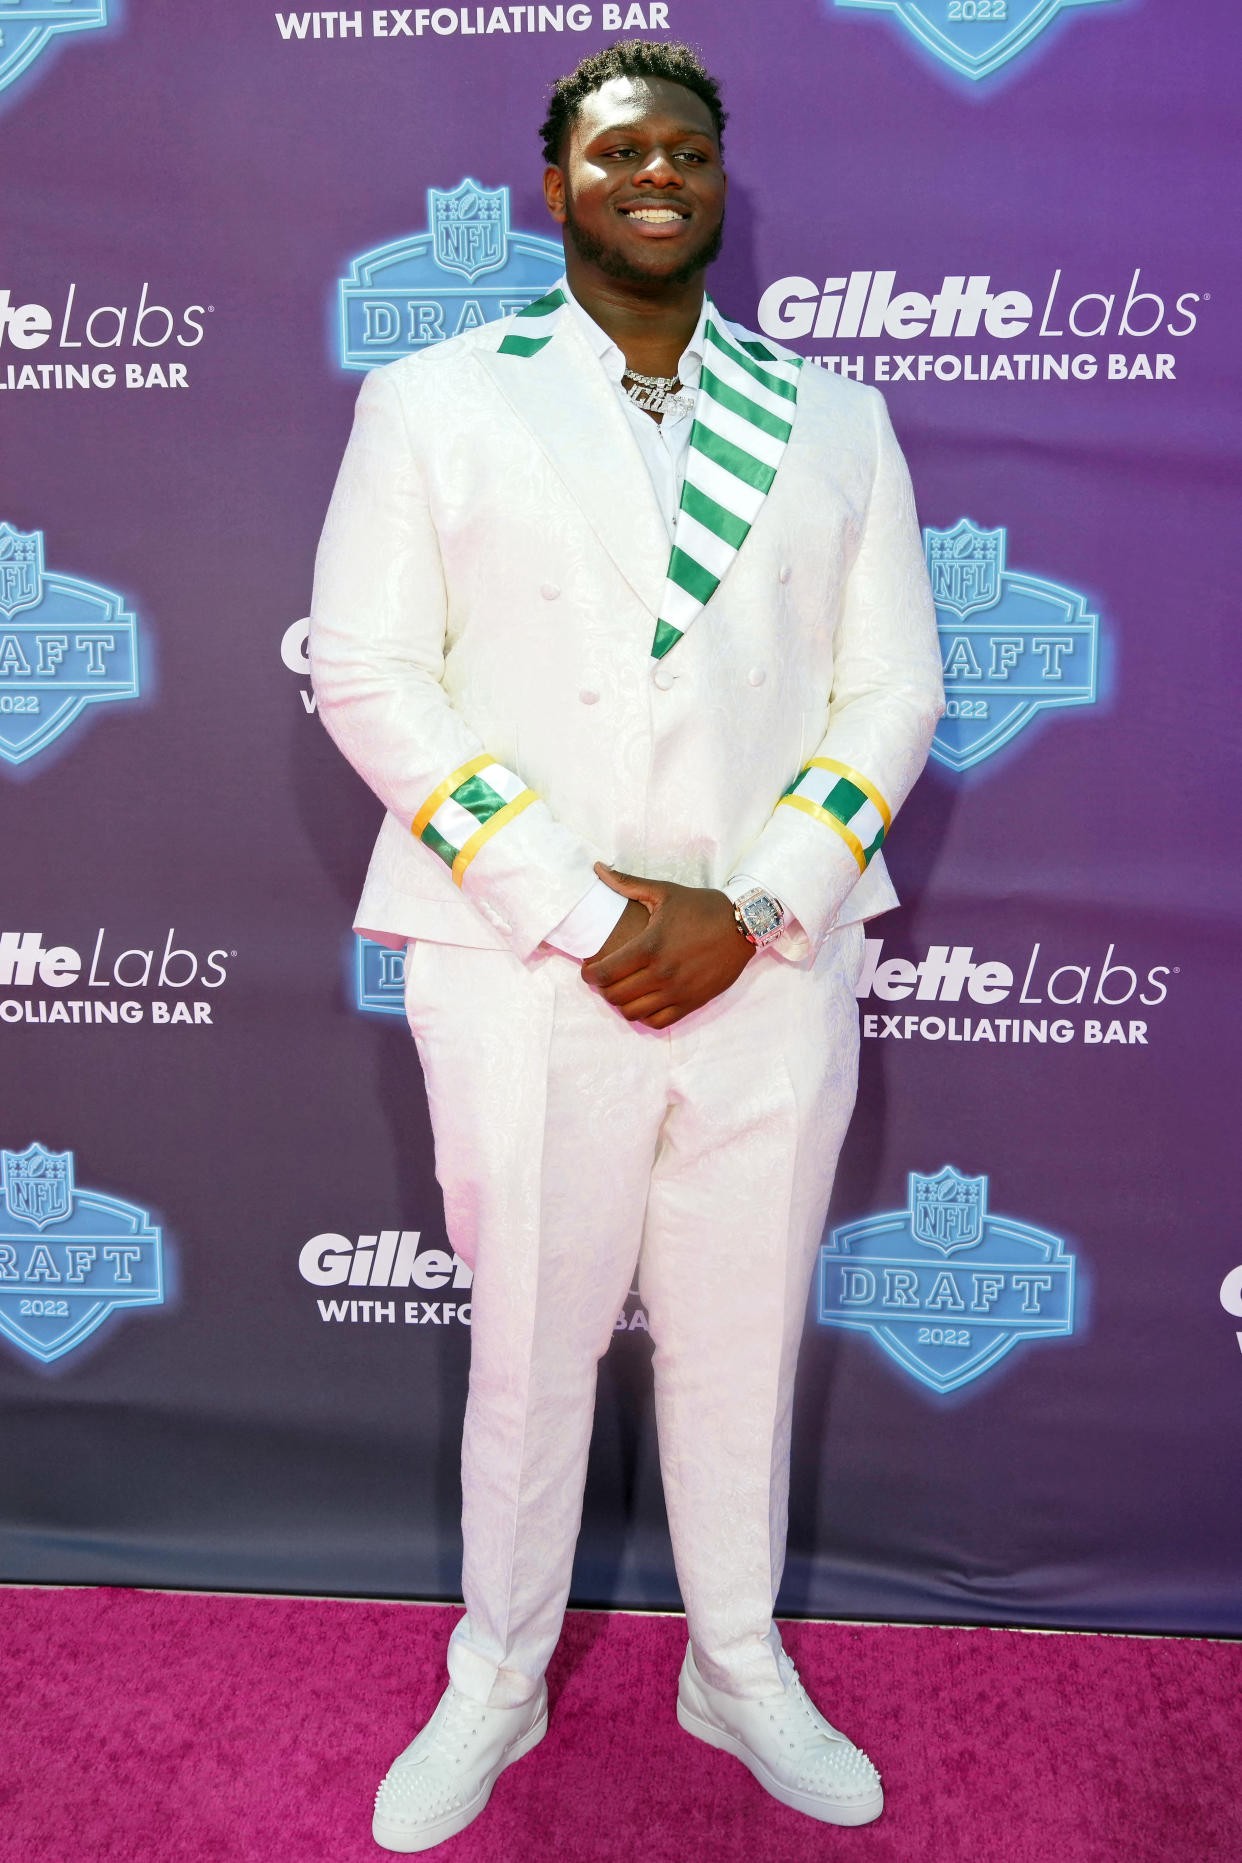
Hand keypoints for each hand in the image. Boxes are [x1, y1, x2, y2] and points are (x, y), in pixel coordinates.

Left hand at [580, 863, 753, 1028]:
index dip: (589, 975)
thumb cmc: (701, 907)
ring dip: (621, 1004)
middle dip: (602, 989)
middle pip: (615, 995)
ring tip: (622, 991)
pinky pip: (658, 1021)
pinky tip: (643, 1002)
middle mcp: (662, 972)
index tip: (588, 970)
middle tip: (604, 979)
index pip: (605, 972)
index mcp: (650, 946)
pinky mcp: (692, 1001)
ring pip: (633, 1012)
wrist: (743, 925)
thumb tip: (597, 867)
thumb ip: (626, 883)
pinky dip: (644, 1016)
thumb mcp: (663, 891)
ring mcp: (678, 990)